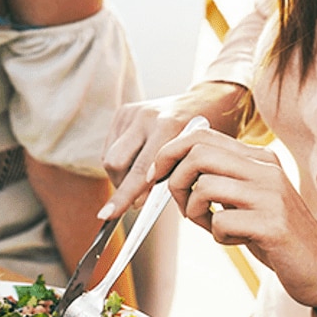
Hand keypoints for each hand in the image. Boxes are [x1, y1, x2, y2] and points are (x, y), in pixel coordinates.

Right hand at [99, 81, 247, 218]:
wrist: (210, 101)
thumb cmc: (207, 137)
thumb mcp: (197, 159)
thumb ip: (171, 178)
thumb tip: (138, 202)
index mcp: (168, 126)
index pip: (139, 171)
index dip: (124, 196)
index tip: (106, 215)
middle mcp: (146, 116)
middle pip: (116, 163)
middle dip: (121, 187)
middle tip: (137, 199)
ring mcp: (133, 112)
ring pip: (109, 157)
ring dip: (120, 176)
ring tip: (141, 179)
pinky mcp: (124, 112)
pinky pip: (110, 147)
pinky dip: (121, 162)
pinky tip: (139, 161)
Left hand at [150, 125, 316, 309]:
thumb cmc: (274, 233)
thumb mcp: (245, 198)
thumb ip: (217, 179)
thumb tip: (169, 171)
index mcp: (258, 159)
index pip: (202, 136)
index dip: (169, 153)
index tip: (157, 175)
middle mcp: (266, 170)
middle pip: (198, 154)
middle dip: (176, 181)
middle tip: (184, 206)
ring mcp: (271, 195)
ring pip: (205, 186)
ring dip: (195, 212)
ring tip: (212, 225)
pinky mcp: (273, 224)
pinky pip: (221, 221)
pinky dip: (217, 235)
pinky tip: (235, 240)